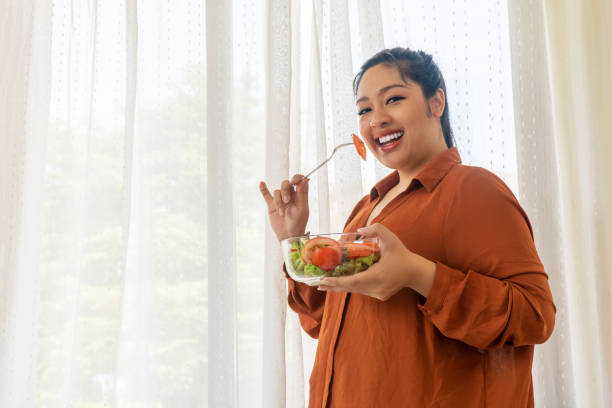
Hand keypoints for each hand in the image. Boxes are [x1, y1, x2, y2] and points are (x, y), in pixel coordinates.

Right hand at [259, 174, 309, 241]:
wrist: (288, 235)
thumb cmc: (298, 223)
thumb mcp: (302, 208)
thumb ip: (302, 194)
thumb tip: (305, 179)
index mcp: (299, 195)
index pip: (298, 180)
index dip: (297, 178)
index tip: (295, 181)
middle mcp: (290, 195)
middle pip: (286, 184)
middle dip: (285, 191)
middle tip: (287, 201)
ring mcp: (280, 200)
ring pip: (277, 192)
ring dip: (278, 201)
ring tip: (281, 212)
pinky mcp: (272, 205)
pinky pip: (266, 195)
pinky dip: (263, 189)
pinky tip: (261, 184)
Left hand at [318, 223, 435, 299]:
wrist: (415, 272)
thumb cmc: (402, 254)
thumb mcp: (391, 238)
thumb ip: (376, 229)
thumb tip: (359, 232)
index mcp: (378, 275)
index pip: (353, 281)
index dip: (337, 282)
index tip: (324, 281)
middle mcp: (377, 288)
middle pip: (351, 288)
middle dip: (334, 286)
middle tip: (318, 284)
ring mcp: (378, 294)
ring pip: (356, 290)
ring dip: (341, 287)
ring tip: (326, 285)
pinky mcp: (380, 296)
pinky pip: (362, 291)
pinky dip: (351, 286)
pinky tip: (341, 284)